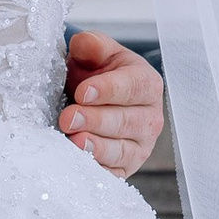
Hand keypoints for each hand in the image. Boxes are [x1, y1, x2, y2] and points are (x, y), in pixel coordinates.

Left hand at [58, 30, 162, 176]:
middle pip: (126, 121)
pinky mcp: (126, 168)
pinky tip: (78, 165)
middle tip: (68, 118)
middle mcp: (150, 117)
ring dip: (97, 149)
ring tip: (74, 142)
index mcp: (147, 84)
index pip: (132, 87)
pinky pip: (114, 174)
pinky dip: (97, 171)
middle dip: (96, 120)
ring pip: (122, 150)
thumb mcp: (95, 53)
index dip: (108, 90)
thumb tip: (85, 44)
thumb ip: (92, 45)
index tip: (83, 92)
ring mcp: (140, 146)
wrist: (93, 100)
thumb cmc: (96, 73)